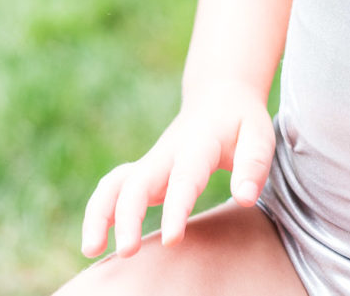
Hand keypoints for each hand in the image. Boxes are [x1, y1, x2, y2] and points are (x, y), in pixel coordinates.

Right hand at [81, 79, 274, 257]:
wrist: (218, 96)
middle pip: (138, 181)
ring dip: (100, 213)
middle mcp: (167, 154)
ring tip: (91, 250)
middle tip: (127, 252)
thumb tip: (244, 199)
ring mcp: (151, 163)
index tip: (171, 241)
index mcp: (198, 144)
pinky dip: (99, 211)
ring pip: (115, 183)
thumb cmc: (241, 121)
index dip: (176, 208)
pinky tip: (94, 244)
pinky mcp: (143, 173)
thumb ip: (253, 165)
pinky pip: (113, 189)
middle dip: (128, 216)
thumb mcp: (258, 133)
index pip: (184, 177)